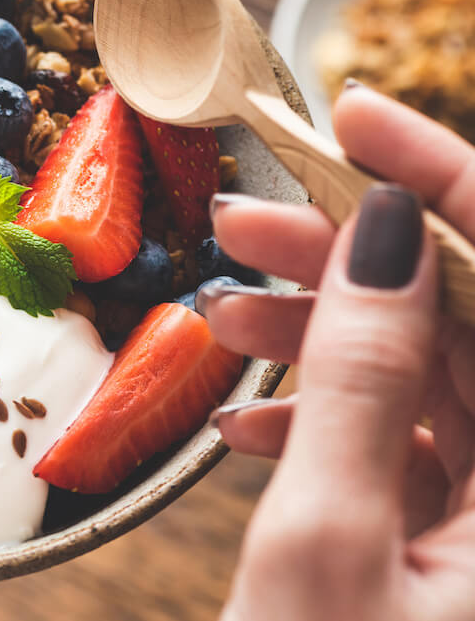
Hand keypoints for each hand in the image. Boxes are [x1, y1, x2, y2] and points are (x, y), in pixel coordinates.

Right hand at [202, 83, 474, 619]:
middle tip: (246, 220)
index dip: (448, 182)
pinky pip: (416, 451)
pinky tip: (247, 427)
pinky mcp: (466, 554)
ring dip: (329, 342)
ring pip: (439, 382)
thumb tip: (382, 234)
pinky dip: (331, 426)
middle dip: (358, 260)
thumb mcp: (328, 549)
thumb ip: (362, 382)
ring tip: (220, 314)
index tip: (349, 116)